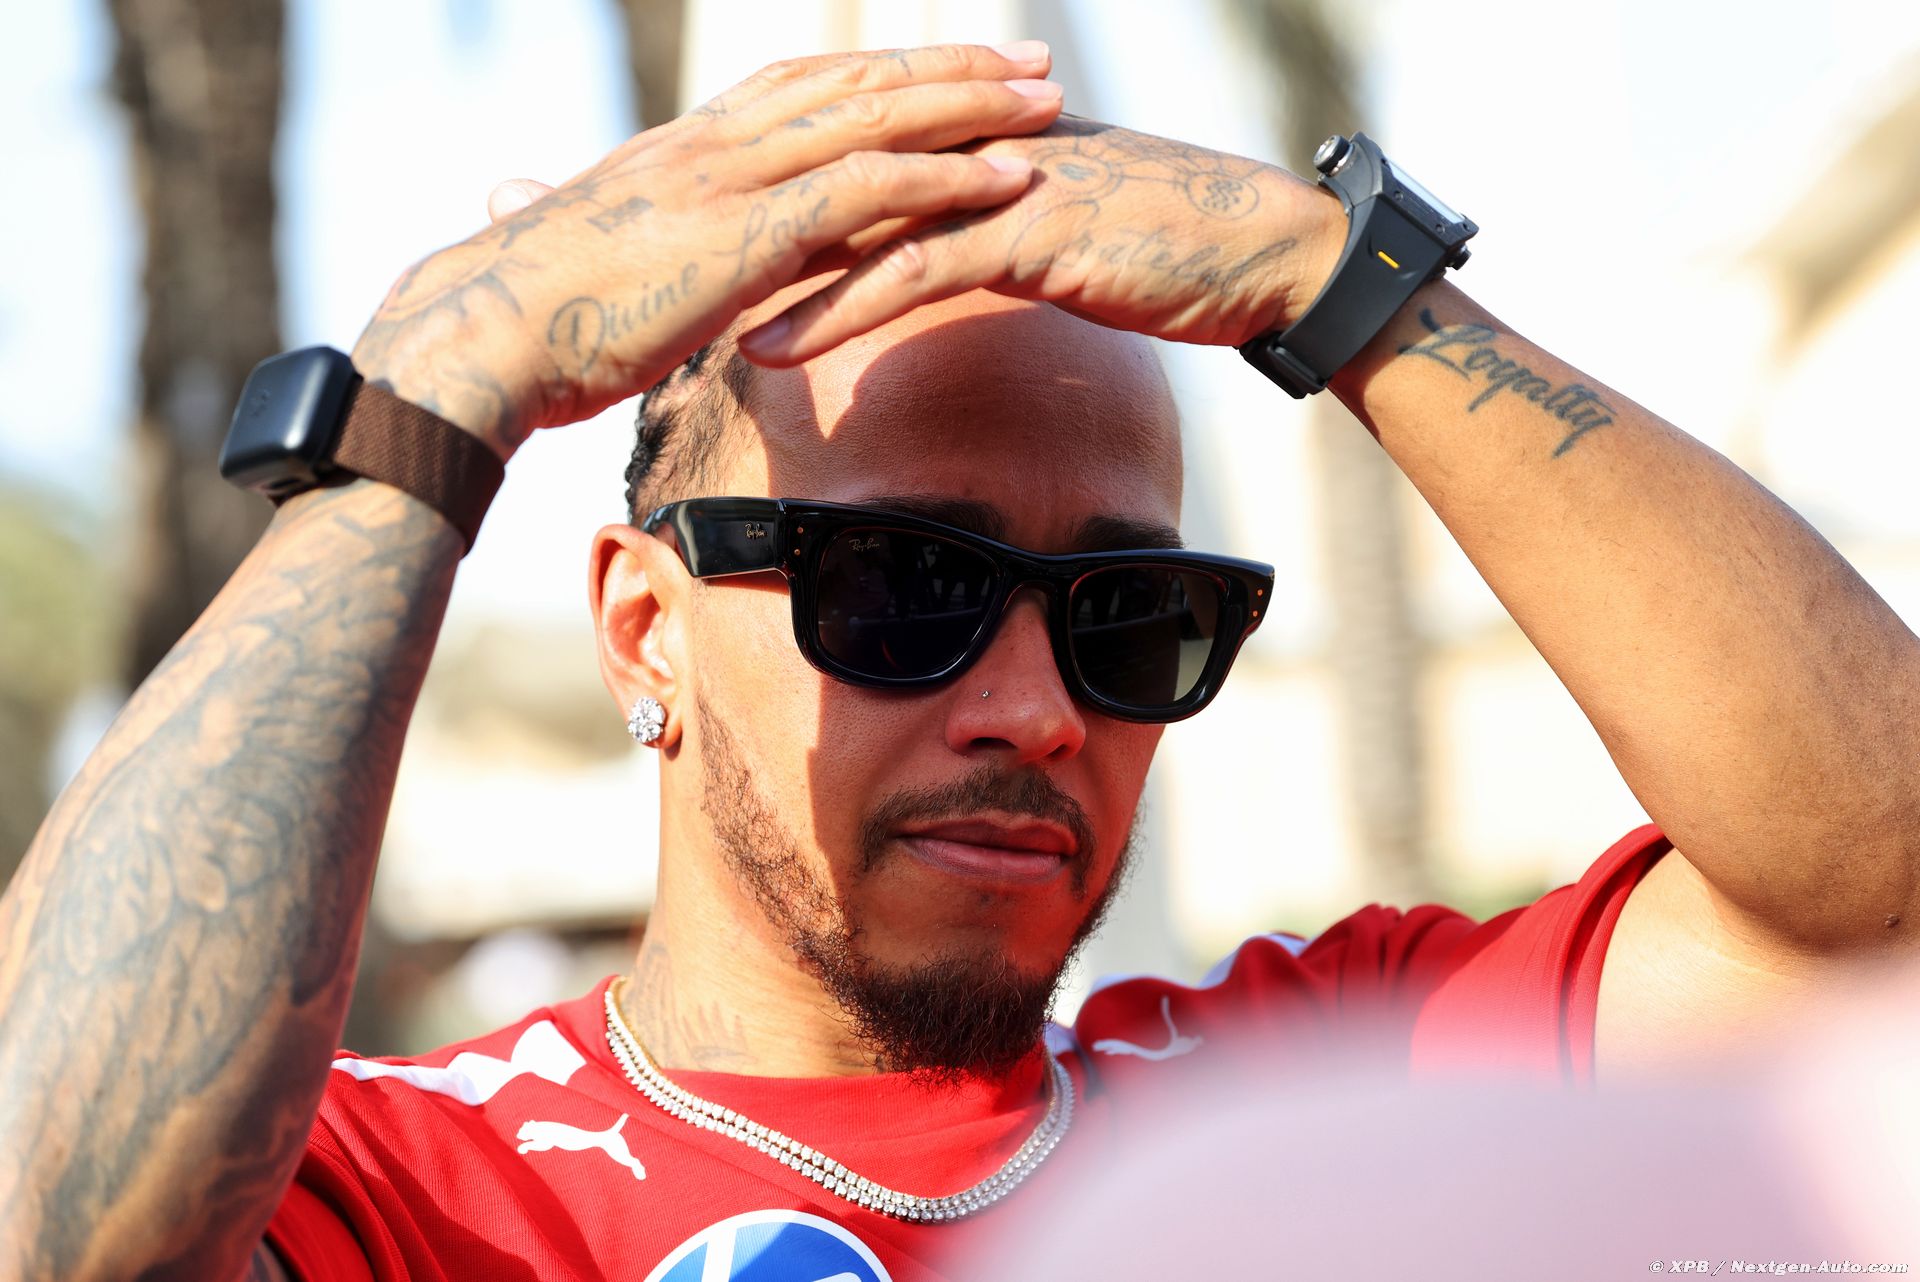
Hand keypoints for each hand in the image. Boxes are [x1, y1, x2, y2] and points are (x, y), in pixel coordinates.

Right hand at [350, 43, 1063, 458]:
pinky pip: (871, 193)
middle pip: (851, 83)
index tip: (933, 69)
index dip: (870, 75)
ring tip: (1045, 102)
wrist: (479, 341)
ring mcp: (732, 182)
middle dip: (943, 67)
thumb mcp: (585, 272)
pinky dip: (947, 179)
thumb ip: (626, 251)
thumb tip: (625, 259)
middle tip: (1024, 59)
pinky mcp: (749, 235)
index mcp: (679, 153)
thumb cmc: (521, 324)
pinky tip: (1009, 182)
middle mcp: (713, 145)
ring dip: (968, 107)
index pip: (794, 90)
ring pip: (875, 120)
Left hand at [731, 116, 1346, 364]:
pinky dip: (830, 311)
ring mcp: (989, 180)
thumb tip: (922, 253)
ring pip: (843, 221)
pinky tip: (768, 347)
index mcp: (957, 137)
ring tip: (676, 320)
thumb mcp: (1048, 226)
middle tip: (634, 266)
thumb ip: (976, 225)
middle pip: (814, 173)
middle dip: (723, 221)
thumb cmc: (1158, 243)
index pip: (829, 153)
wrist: (1260, 248)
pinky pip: (905, 272)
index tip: (670, 235)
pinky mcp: (1021, 228)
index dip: (747, 189)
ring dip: (753, 273)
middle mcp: (960, 143)